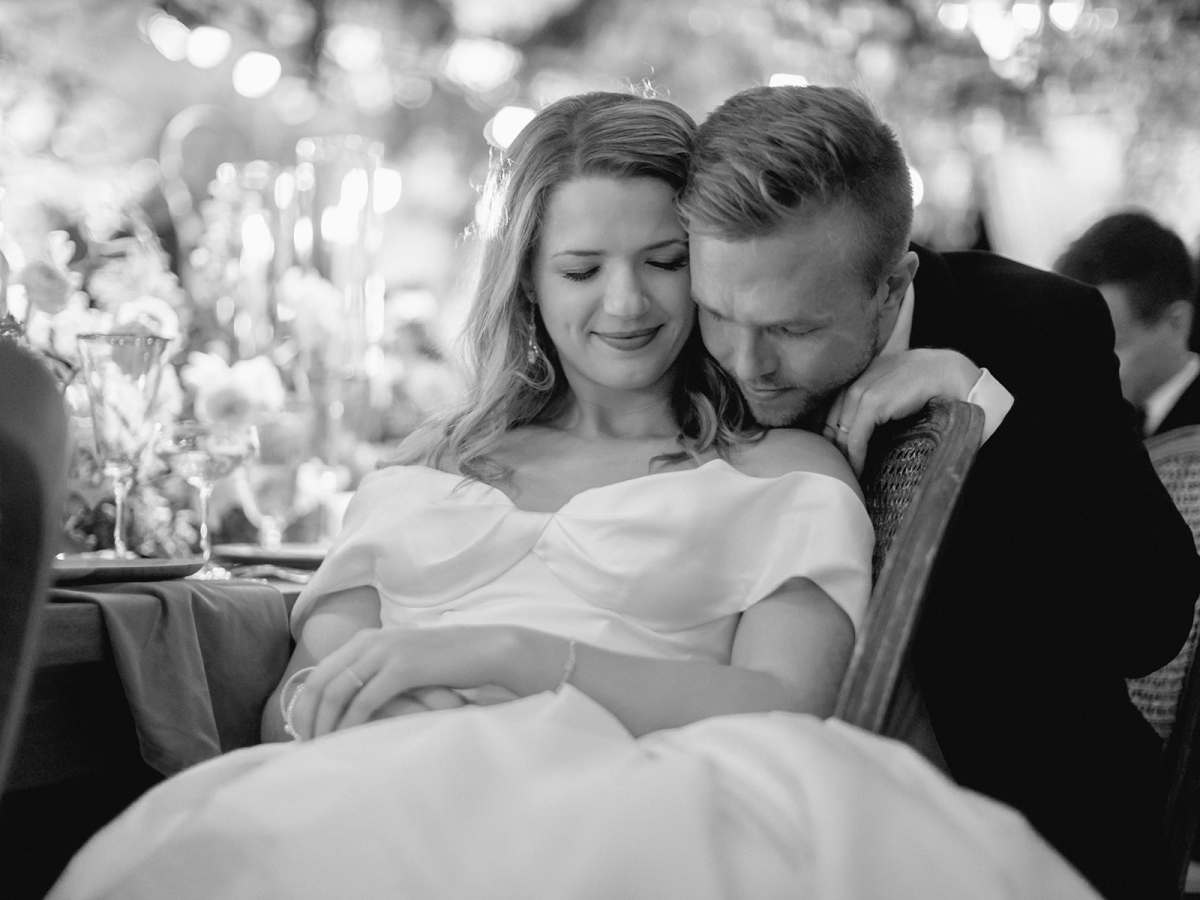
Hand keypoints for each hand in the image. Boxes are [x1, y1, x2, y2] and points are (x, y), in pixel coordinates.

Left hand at [291, 626, 504, 739]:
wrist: (484, 650)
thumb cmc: (446, 662)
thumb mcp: (403, 661)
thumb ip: (376, 672)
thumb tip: (350, 703)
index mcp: (366, 639)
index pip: (319, 673)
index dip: (306, 705)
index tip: (304, 732)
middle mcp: (369, 641)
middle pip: (319, 682)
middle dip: (307, 717)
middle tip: (306, 747)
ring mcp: (385, 652)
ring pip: (336, 692)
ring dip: (325, 724)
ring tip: (323, 749)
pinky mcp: (402, 668)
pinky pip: (363, 701)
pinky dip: (350, 724)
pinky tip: (348, 741)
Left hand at [823, 349, 980, 475]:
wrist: (946, 372)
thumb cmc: (921, 382)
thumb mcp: (888, 388)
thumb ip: (871, 401)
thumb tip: (859, 430)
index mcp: (853, 379)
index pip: (829, 414)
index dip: (829, 439)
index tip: (834, 459)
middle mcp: (852, 383)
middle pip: (830, 426)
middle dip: (832, 452)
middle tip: (838, 474)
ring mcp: (861, 392)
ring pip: (841, 434)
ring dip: (843, 459)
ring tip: (847, 479)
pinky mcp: (873, 403)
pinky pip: (856, 439)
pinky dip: (855, 458)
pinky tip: (858, 473)